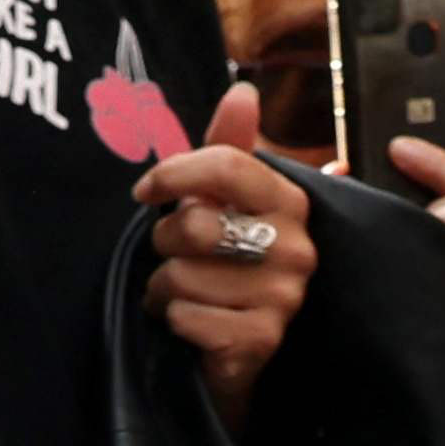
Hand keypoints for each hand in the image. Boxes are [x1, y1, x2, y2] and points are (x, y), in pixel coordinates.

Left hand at [145, 92, 319, 420]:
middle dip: (165, 243)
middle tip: (172, 257)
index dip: (175, 174)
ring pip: (183, 275)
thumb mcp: (226, 203)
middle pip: (197, 223)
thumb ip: (229, 147)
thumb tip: (242, 90)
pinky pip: (187, 317)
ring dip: (164, 288)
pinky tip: (189, 325)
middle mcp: (298, 248)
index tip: (146, 191)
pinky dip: (173, 321)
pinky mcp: (261, 340)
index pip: (228, 165)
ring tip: (180, 295)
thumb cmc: (226, 269)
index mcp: (291, 202)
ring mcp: (284, 297)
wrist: (238, 354)